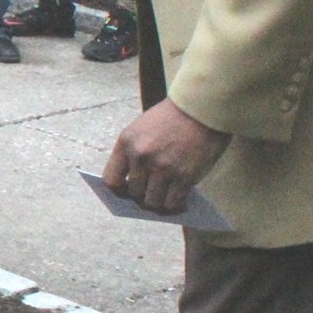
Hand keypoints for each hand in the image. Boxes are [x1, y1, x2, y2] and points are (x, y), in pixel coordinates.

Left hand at [103, 99, 230, 214]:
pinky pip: (173, 201)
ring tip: (166, 199)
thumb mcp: (142, 129)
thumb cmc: (171, 117)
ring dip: (160, 203)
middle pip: (134, 194)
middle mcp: (141, 157)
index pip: (111, 180)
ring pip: (153, 202)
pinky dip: (176, 204)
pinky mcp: (184, 176)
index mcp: (126, 143)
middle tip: (153, 195)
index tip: (126, 192)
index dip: (118, 190)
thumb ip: (135, 153)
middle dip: (143, 196)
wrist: (202, 107)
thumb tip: (135, 186)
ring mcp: (163, 168)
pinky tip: (180, 200)